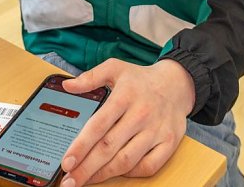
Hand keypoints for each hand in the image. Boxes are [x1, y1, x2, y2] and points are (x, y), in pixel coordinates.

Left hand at [59, 58, 194, 186]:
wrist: (176, 83)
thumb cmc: (140, 79)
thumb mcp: (115, 68)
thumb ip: (90, 77)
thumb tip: (67, 86)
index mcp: (125, 96)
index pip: (98, 126)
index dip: (80, 146)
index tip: (66, 162)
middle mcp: (141, 114)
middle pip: (109, 147)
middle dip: (86, 168)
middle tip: (70, 181)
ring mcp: (156, 130)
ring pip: (127, 160)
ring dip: (104, 174)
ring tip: (87, 180)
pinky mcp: (170, 142)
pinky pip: (149, 166)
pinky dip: (131, 173)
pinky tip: (117, 172)